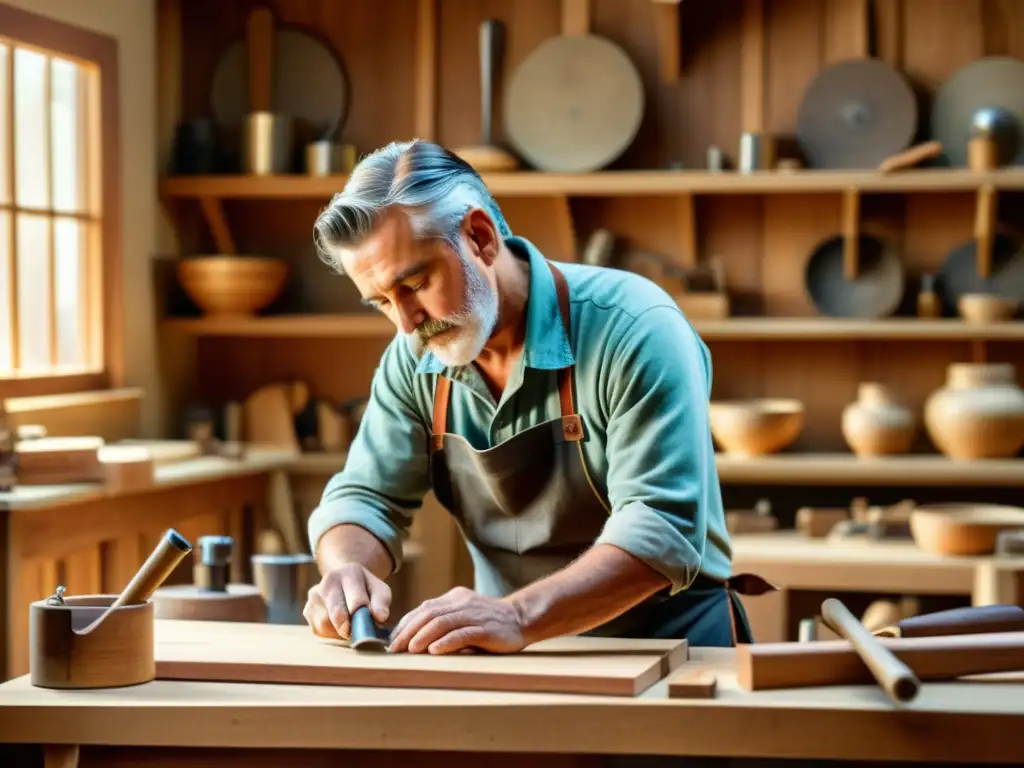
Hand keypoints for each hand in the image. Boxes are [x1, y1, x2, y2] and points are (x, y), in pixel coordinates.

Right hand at [303, 562, 390, 639]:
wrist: (345, 581)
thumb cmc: (366, 590)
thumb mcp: (379, 590)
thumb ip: (381, 602)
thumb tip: (379, 617)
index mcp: (350, 573)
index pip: (356, 601)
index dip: (363, 618)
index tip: (368, 626)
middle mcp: (328, 582)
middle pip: (337, 614)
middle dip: (349, 628)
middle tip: (357, 633)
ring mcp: (314, 595)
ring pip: (325, 625)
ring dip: (339, 633)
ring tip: (349, 627)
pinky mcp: (307, 610)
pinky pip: (318, 631)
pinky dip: (330, 634)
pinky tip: (338, 626)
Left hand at [387, 586, 526, 654]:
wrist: (521, 619)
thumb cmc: (488, 623)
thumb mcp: (464, 616)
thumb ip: (443, 621)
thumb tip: (412, 638)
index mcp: (454, 598)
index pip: (424, 609)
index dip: (405, 625)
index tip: (392, 641)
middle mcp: (462, 603)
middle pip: (429, 614)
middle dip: (408, 632)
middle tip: (394, 649)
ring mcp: (474, 615)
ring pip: (442, 622)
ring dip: (423, 636)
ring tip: (410, 649)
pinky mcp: (486, 629)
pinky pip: (463, 634)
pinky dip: (446, 642)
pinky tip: (434, 651)